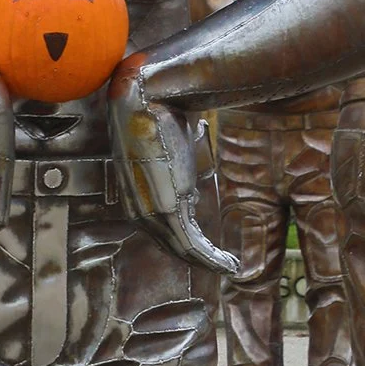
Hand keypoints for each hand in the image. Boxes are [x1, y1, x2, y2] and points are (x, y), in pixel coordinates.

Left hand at [109, 55, 238, 273]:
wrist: (150, 98)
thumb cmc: (161, 119)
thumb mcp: (171, 157)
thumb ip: (177, 177)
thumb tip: (190, 191)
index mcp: (135, 200)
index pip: (161, 234)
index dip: (186, 247)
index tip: (208, 252)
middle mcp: (138, 211)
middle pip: (173, 248)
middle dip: (200, 261)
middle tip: (225, 266)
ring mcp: (151, 212)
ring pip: (183, 250)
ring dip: (210, 262)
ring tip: (230, 267)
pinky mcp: (168, 208)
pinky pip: (191, 244)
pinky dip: (212, 258)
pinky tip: (228, 263)